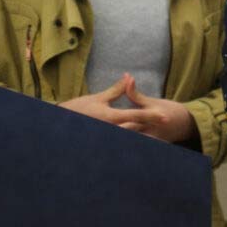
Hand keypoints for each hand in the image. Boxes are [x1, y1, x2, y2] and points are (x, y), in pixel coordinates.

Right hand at [59, 73, 195, 142]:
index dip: (152, 115)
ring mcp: (107, 138)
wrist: (58, 126)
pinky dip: (130, 145)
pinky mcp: (104, 144)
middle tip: (168, 129)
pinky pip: (120, 144)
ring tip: (158, 140)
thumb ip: (116, 90)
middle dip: (152, 129)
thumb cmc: (78, 109)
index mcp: (111, 117)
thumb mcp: (99, 98)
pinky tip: (138, 149)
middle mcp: (111, 129)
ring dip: (143, 139)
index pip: (136, 115)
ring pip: (130, 139)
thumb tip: (129, 77)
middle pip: (137, 130)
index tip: (165, 117)